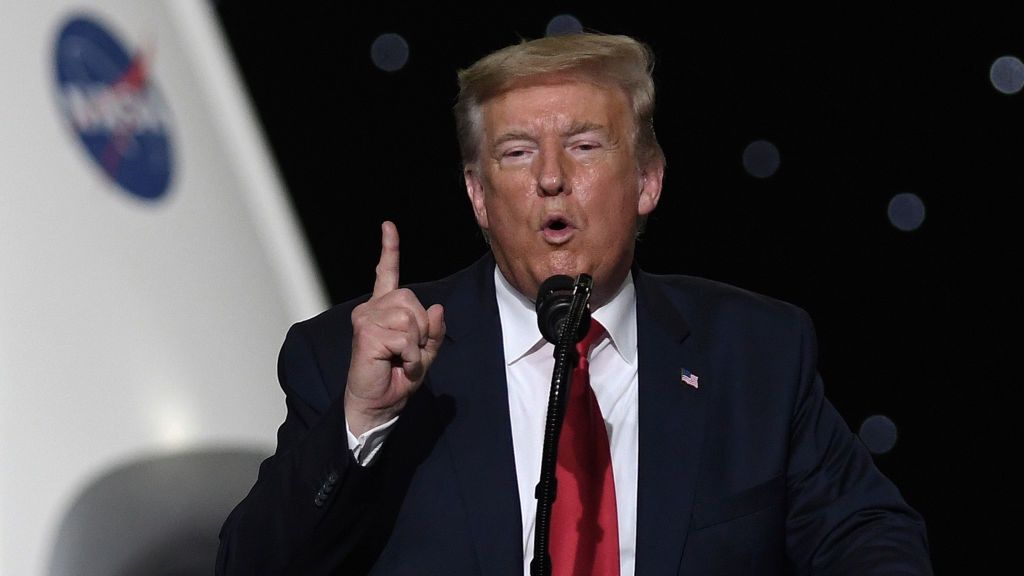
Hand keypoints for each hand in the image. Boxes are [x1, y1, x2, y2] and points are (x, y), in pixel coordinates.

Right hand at [344, 221, 445, 435]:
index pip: (386, 274)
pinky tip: (399, 365)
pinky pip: (406, 336)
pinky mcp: (366, 332)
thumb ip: (434, 332)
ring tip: (402, 359)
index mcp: (383, 310)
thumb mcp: (425, 353)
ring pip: (411, 317)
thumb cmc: (396, 379)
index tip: (388, 226)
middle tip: (410, 352)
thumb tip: (437, 309)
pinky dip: (411, 355)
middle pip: (412, 300)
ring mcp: (366, 318)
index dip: (389, 250)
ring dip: (417, 344)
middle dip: (423, 328)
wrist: (378, 405)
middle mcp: (371, 309)